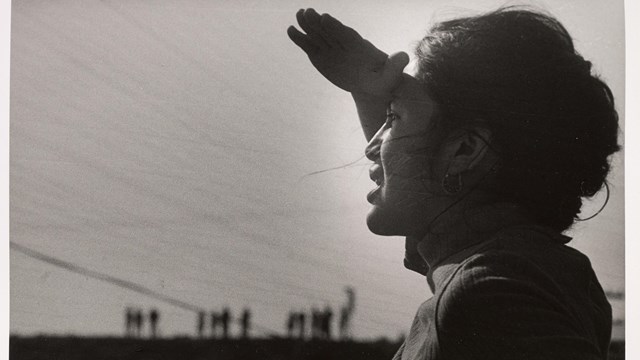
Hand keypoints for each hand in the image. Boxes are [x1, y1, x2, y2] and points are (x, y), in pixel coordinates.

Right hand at [287, 8, 408, 97]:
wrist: (371, 83)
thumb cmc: (382, 79)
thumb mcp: (391, 75)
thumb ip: (395, 65)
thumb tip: (404, 56)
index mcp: (359, 46)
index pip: (346, 35)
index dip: (336, 27)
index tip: (326, 18)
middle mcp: (343, 43)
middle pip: (330, 32)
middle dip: (319, 23)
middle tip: (307, 12)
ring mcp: (331, 48)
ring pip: (318, 35)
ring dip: (308, 26)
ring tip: (297, 15)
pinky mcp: (322, 55)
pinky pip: (310, 46)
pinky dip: (301, 39)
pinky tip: (291, 31)